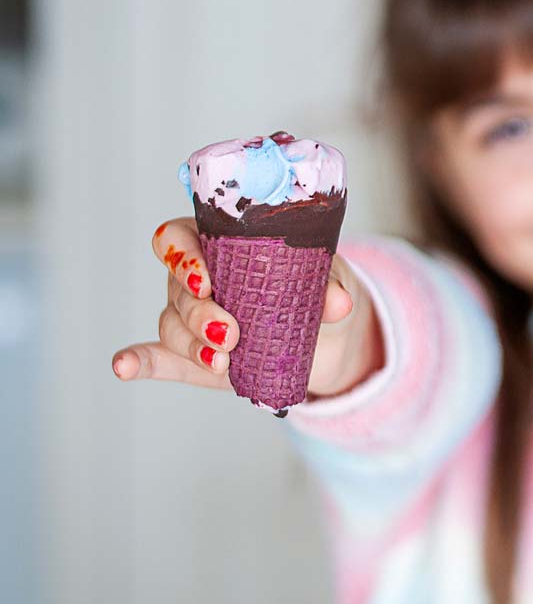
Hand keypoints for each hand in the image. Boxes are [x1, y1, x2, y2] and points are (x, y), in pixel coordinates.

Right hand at [112, 217, 361, 394]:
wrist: (324, 341)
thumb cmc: (318, 293)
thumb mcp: (330, 283)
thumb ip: (331, 287)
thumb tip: (338, 301)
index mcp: (224, 245)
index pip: (181, 236)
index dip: (182, 254)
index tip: (206, 278)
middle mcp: (198, 278)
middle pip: (177, 287)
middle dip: (199, 312)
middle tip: (230, 333)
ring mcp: (192, 320)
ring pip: (173, 325)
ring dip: (193, 344)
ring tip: (224, 360)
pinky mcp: (192, 358)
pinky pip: (157, 357)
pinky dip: (139, 362)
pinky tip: (123, 367)